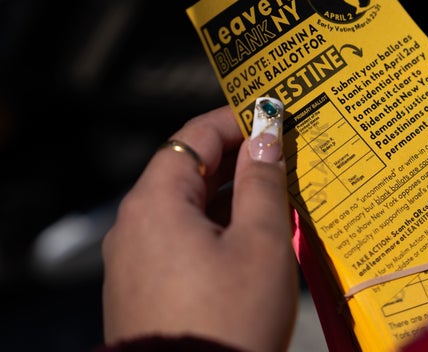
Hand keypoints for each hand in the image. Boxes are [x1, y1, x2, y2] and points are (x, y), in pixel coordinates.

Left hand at [101, 105, 297, 351]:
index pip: (195, 134)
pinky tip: (251, 241)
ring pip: (187, 207)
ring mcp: (134, 259)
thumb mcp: (260, 243)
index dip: (238, 118)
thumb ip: (262, 182)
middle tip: (285, 157)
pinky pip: (180, 239)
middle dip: (239, 159)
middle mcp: (134, 223)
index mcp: (156, 201)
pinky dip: (215, 228)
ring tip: (277, 199)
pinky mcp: (143, 288)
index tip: (276, 117)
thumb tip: (266, 137)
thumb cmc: (230, 319)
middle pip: (188, 169)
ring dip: (230, 197)